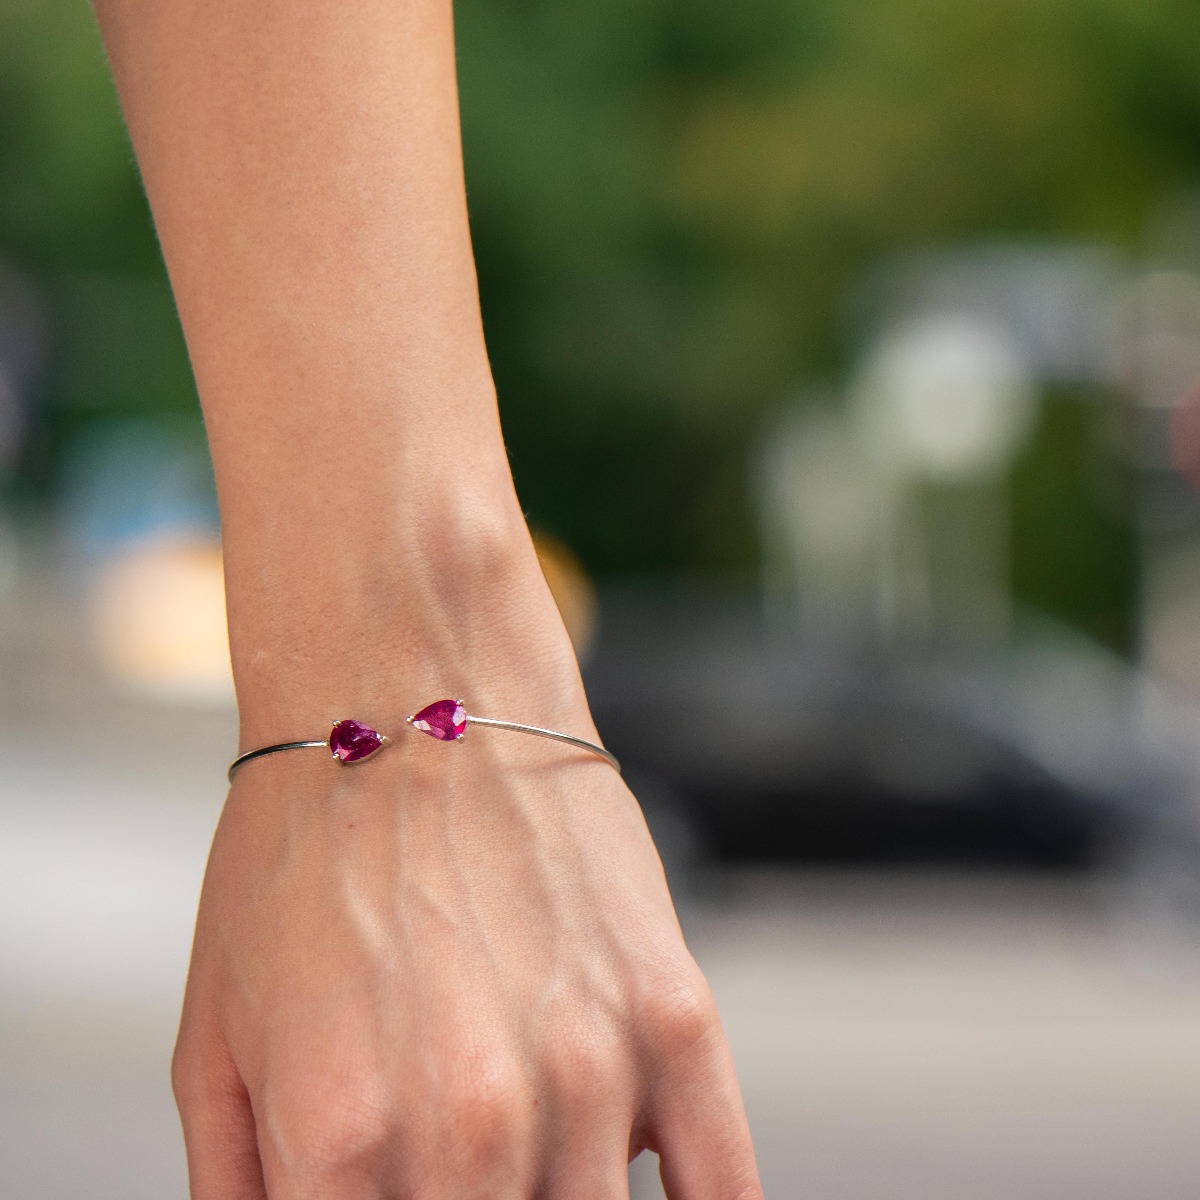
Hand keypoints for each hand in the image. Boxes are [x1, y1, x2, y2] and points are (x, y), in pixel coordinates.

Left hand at [171, 647, 761, 1197]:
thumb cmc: (306, 848)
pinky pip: (722, 1190)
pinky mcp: (673, 1013)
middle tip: (457, 1173)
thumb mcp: (216, 1039)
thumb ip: (244, 1198)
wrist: (413, 690)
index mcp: (338, 1141)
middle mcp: (468, 1123)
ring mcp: (588, 1069)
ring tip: (520, 1156)